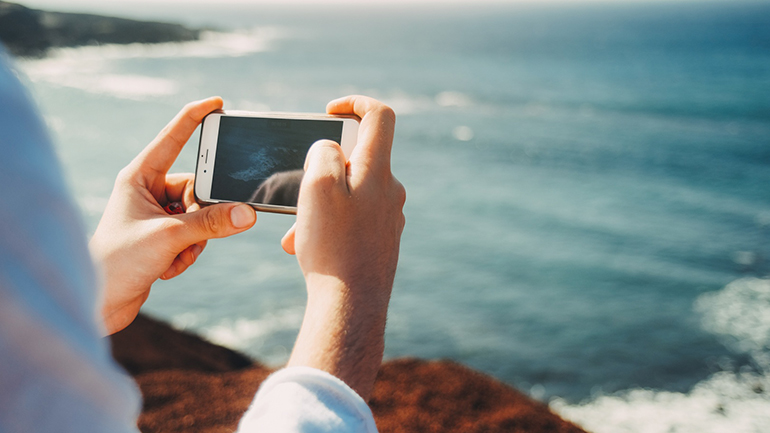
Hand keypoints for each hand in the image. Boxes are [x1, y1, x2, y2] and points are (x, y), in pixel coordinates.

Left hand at [91, 97, 256, 334]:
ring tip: (171, 256)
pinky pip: (194, 235)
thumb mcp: (170, 238)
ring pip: (200, 215)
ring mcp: (156, 214)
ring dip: (195, 240)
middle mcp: (147, 191)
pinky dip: (188, 253)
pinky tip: (166, 268)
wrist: (100, 303)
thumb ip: (211, 223)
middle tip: (189, 234)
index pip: (172, 139)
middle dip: (201, 215)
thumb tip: (247, 214)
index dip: (195, 118)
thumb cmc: (118, 262)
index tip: (218, 103)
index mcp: (139, 176)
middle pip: (198, 187)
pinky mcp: (162, 236)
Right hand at [281, 95, 405, 399]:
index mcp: (378, 171)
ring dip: (318, 205)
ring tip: (296, 232)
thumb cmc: (333, 246)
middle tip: (298, 192)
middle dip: (321, 170)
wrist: (351, 307)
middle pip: (357, 159)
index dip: (354, 103)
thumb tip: (331, 149)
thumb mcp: (317, 186)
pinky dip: (328, 225)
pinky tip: (306, 248)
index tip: (329, 111)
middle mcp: (390, 191)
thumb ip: (324, 153)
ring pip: (348, 194)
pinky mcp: (382, 240)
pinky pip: (352, 220)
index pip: (379, 116)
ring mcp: (388, 217)